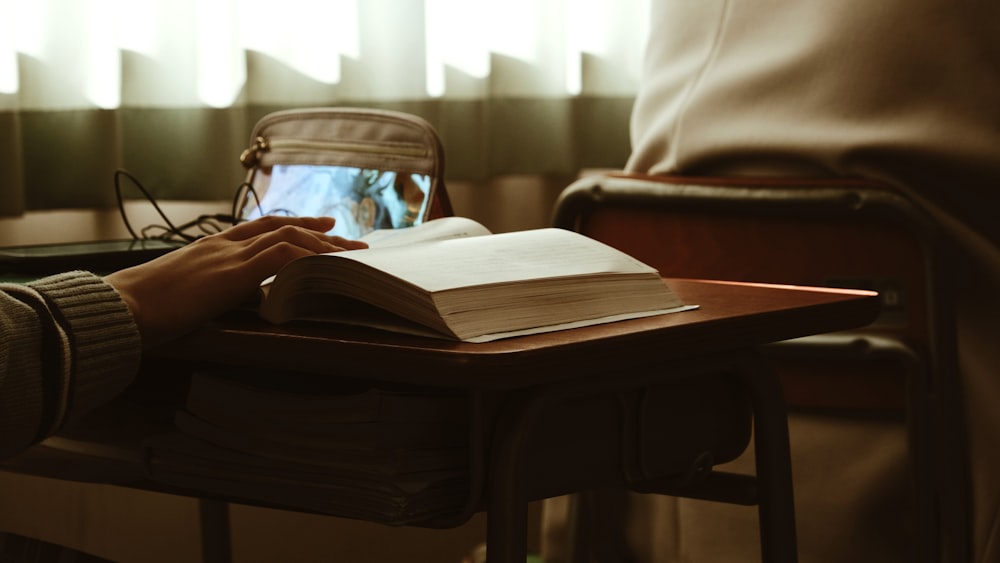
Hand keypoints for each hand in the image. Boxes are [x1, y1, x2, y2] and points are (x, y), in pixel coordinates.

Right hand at [105, 216, 367, 346]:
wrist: (120, 307)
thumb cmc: (144, 308)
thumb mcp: (186, 294)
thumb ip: (214, 291)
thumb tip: (240, 301)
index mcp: (211, 246)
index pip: (262, 227)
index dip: (295, 225)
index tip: (322, 226)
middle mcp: (223, 244)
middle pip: (282, 228)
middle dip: (320, 232)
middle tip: (350, 239)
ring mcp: (227, 256)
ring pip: (287, 238)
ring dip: (323, 245)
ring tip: (350, 254)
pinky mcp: (231, 274)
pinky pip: (278, 257)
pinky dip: (306, 258)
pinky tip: (326, 265)